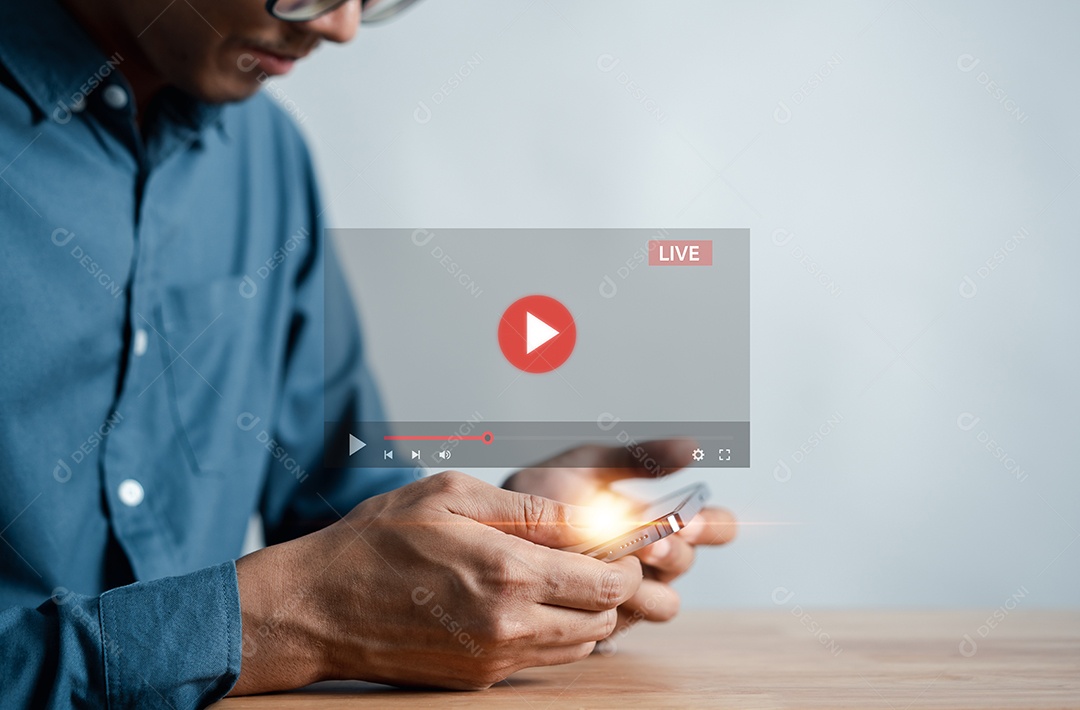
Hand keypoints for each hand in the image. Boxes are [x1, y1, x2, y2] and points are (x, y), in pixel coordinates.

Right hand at [229, 471, 642, 692]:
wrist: (319, 606)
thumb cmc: (378, 540)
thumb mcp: (452, 496)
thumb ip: (529, 509)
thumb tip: (589, 518)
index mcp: (508, 573)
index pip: (609, 582)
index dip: (626, 560)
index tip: (618, 542)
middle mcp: (509, 626)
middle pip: (604, 618)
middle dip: (609, 587)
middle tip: (589, 556)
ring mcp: (494, 659)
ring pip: (580, 645)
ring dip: (583, 612)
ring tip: (556, 577)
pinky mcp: (478, 679)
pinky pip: (542, 660)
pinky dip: (550, 633)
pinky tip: (523, 600)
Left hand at [503, 439, 736, 645]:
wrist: (492, 524)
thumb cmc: (547, 490)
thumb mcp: (592, 463)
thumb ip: (640, 457)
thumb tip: (693, 446)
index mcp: (661, 518)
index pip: (715, 526)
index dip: (714, 526)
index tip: (692, 520)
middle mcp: (655, 558)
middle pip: (688, 561)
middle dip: (673, 551)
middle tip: (651, 542)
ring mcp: (633, 591)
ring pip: (666, 600)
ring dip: (648, 584)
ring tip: (622, 567)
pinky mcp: (607, 620)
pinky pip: (627, 622)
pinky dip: (615, 606)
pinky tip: (593, 588)